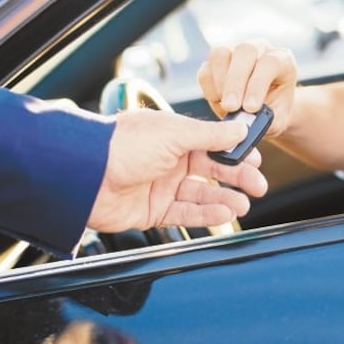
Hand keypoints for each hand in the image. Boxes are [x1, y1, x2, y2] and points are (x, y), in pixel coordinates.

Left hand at [87, 109, 267, 231]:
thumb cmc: (122, 146)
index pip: (212, 143)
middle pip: (211, 170)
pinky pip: (185, 214)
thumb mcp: (173, 133)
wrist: (84, 176)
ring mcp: (160, 186)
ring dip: (224, 199)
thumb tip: (239, 128)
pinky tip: (224, 214)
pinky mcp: (152, 211)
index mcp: (172, 135)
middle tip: (259, 186)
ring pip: (201, 195)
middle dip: (236, 177)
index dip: (235, 151)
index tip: (256, 158)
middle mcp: (168, 159)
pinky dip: (206, 215)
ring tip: (244, 204)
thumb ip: (210, 135)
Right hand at [197, 40, 296, 137]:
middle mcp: (258, 49)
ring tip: (225, 106)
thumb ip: (267, 120)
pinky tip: (218, 102)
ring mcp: (234, 51)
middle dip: (236, 81)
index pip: (270, 63)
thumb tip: (247, 123)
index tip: (251, 108)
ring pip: (220, 54)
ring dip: (220, 82)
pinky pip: (205, 70)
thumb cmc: (274, 111)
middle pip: (244, 51)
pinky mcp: (214, 62)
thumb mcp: (278, 119)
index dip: (258, 84)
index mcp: (282, 59)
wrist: (262, 110)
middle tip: (231, 107)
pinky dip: (209, 88)